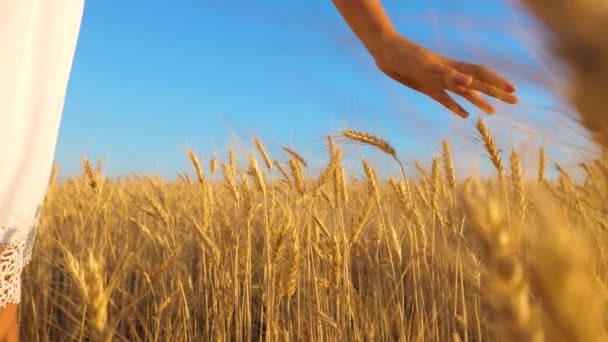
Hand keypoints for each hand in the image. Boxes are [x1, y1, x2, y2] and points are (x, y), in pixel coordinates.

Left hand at [372, 35, 518, 117]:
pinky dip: (456, 108)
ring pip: (465, 94)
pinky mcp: (427, 88)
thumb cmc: (406, 56)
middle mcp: (449, 76)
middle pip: (479, 86)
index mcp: (452, 69)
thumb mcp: (427, 66)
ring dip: (480, 102)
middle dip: (497, 93)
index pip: (481, 76)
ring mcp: (439, 83)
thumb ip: (448, 75)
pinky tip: (464, 115)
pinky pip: (445, 100)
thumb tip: (470, 82)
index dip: (497, 83)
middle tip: (515, 102)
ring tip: (493, 112)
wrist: (386, 53)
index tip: (513, 91)